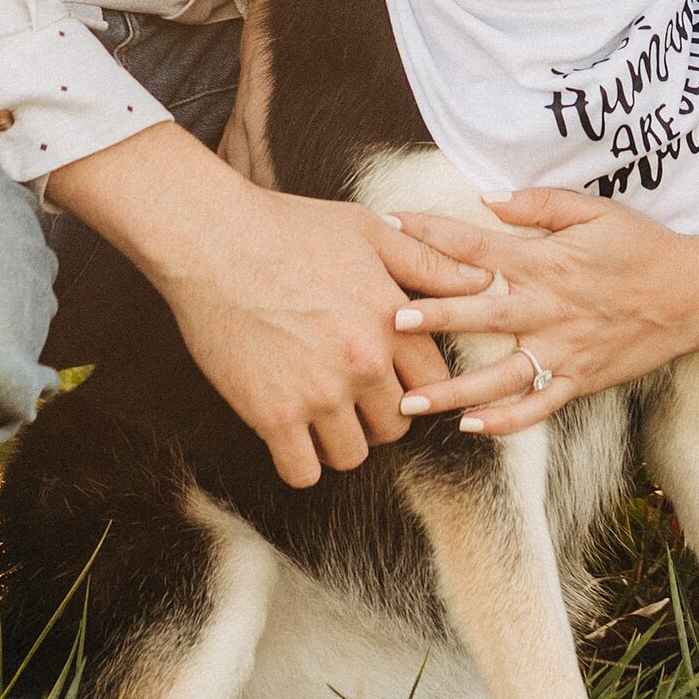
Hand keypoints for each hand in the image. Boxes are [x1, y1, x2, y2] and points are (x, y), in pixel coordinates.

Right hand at [47, 123, 488, 486]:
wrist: (213, 241)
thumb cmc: (291, 228)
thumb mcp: (370, 232)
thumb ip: (430, 263)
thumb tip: (485, 281)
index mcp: (393, 320)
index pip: (434, 381)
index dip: (414, 380)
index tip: (390, 374)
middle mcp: (363, 362)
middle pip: (396, 425)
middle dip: (378, 414)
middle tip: (350, 393)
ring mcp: (318, 393)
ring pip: (352, 454)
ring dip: (339, 440)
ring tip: (319, 413)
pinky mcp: (272, 415)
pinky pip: (301, 471)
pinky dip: (298, 461)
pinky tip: (290, 436)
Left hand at [383, 187, 698, 435]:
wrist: (694, 294)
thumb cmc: (642, 246)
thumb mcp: (594, 210)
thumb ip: (539, 205)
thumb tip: (488, 199)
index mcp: (546, 261)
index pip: (477, 245)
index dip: (430, 234)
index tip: (389, 226)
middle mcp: (549, 308)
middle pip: (478, 313)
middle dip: (431, 317)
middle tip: (387, 321)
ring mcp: (564, 350)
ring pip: (499, 376)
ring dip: (453, 390)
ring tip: (409, 400)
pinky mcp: (580, 380)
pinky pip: (538, 407)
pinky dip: (505, 421)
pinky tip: (470, 428)